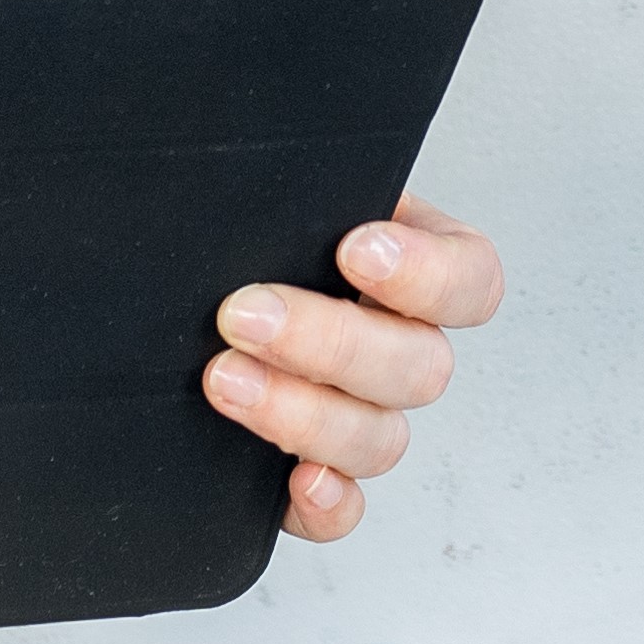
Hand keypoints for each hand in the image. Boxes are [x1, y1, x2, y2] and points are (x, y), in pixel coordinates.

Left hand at [203, 200, 500, 541]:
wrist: (172, 281)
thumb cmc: (228, 224)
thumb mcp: (266, 181)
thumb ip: (278, 171)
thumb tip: (233, 136)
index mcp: (409, 266)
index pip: (471, 278)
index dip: (429, 273)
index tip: (355, 248)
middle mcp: (397, 345)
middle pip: (420, 368)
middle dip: (332, 343)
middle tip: (244, 313)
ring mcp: (360, 415)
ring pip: (382, 440)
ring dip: (306, 414)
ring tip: (223, 377)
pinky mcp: (311, 475)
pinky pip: (344, 508)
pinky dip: (326, 503)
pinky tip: (291, 482)